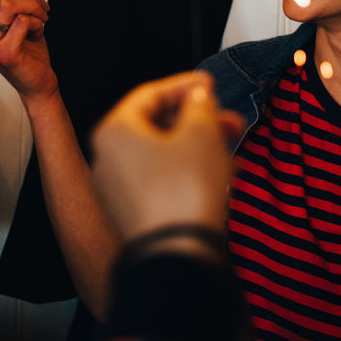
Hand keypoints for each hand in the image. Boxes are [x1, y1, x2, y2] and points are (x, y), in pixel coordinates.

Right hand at [0, 0, 54, 101]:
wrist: (38, 81)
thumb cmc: (28, 49)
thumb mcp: (17, 19)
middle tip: (43, 8)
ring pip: (11, 5)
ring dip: (35, 7)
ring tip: (42, 19)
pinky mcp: (3, 52)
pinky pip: (22, 21)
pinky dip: (37, 22)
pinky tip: (38, 32)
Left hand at [90, 71, 244, 244]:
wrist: (177, 255)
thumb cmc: (184, 192)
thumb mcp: (201, 133)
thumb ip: (199, 105)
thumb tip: (197, 97)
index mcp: (114, 131)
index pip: (150, 94)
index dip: (185, 86)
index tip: (209, 85)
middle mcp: (107, 159)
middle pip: (157, 126)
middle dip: (198, 120)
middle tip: (227, 119)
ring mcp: (118, 190)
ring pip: (163, 155)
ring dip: (199, 146)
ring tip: (232, 148)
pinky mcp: (134, 214)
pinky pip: (162, 181)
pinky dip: (190, 172)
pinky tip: (222, 174)